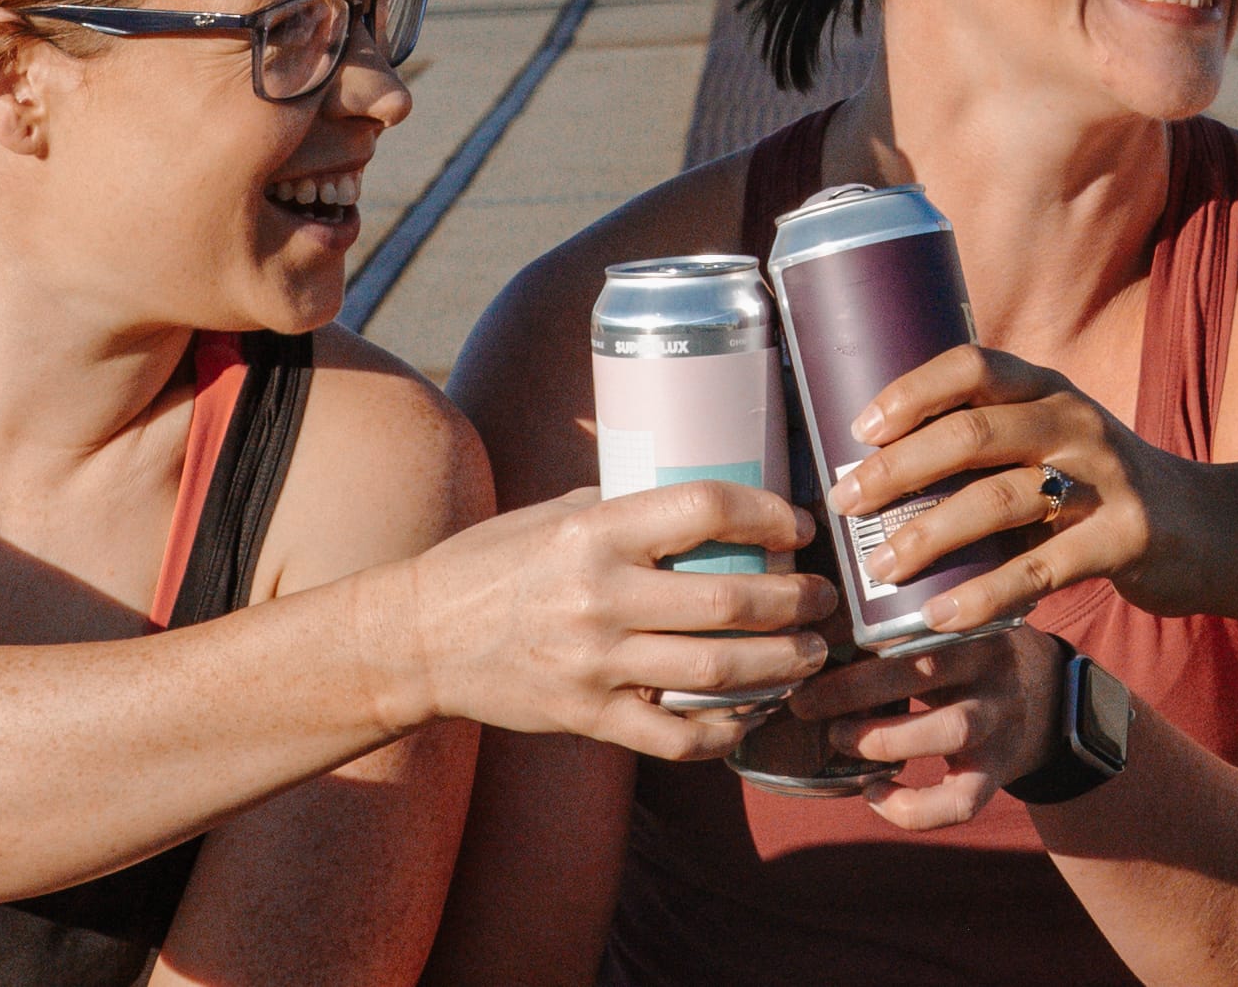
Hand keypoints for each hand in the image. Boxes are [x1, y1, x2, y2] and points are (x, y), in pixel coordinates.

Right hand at [402, 482, 835, 759]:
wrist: (416, 639)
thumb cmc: (494, 562)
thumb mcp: (557, 512)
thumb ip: (629, 507)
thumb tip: (711, 499)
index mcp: (594, 531)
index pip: (704, 508)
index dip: (768, 515)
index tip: (800, 526)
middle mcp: (598, 596)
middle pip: (728, 600)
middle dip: (793, 601)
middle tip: (821, 598)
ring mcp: (593, 664)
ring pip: (716, 673)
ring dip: (778, 664)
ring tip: (807, 654)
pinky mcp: (586, 719)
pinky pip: (677, 737)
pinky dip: (727, 729)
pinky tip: (753, 712)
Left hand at [787, 626, 1063, 829]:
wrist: (1050, 697)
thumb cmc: (970, 655)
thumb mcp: (952, 622)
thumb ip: (904, 617)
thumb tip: (812, 621)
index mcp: (969, 622)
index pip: (919, 618)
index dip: (864, 632)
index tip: (815, 643)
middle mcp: (989, 668)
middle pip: (927, 672)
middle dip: (856, 689)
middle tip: (806, 702)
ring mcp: (998, 720)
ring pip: (950, 731)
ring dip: (885, 739)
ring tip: (839, 739)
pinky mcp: (998, 770)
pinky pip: (961, 801)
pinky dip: (913, 810)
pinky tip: (874, 794)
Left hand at [829, 346, 1222, 635]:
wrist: (1209, 527)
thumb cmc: (1100, 488)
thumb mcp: (1054, 443)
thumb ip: (990, 446)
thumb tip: (877, 472)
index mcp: (1050, 389)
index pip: (973, 366)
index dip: (911, 393)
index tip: (858, 430)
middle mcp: (1076, 421)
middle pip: (972, 433)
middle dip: (898, 470)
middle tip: (845, 505)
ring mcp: (1105, 478)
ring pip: (999, 500)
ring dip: (929, 536)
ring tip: (881, 568)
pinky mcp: (1126, 537)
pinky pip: (1041, 567)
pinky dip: (985, 593)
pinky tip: (941, 614)